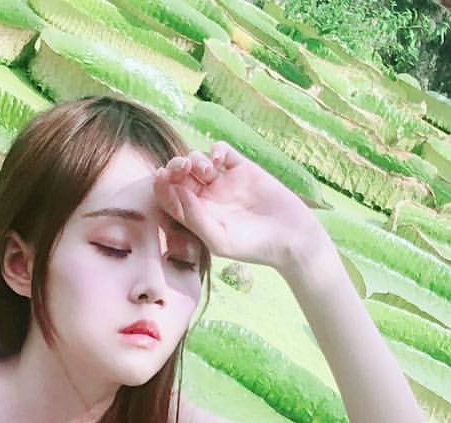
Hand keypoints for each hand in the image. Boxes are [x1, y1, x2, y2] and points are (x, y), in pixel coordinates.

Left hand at [153, 143, 326, 272]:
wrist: (289, 237)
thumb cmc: (253, 246)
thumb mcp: (219, 240)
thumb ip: (195, 218)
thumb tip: (175, 192)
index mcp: (196, 217)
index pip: (169, 197)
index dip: (162, 184)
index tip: (162, 177)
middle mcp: (207, 198)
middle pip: (180, 175)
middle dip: (175, 167)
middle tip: (181, 168)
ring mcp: (224, 181)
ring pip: (197, 160)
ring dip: (195, 159)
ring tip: (207, 171)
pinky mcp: (242, 168)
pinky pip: (221, 150)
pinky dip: (216, 149)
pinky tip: (219, 159)